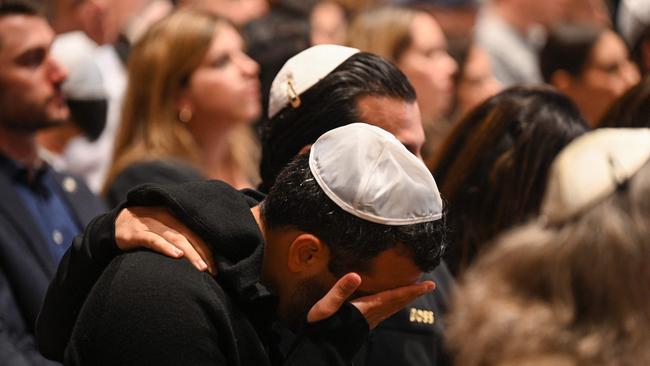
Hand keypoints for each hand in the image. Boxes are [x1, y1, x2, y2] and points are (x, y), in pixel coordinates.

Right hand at [115, 206, 215, 274]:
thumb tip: (206, 254)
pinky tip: (176, 255)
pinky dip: (166, 247)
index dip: (208, 247)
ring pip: (175, 238)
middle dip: (203, 253)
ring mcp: (150, 223)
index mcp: (175, 215)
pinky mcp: (136, 233)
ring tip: (201, 267)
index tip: (218, 265)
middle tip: (214, 270)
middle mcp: (165, 216)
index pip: (196, 231)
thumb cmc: (147, 229)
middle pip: (189, 235)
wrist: (114, 224)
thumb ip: (182, 235)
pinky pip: (154, 240)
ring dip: (190, 253)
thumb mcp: (165, 228)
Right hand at [307, 273, 434, 328]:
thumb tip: (355, 275)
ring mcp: (369, 321)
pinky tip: (391, 303)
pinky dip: (394, 304)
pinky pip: (385, 312)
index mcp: (366, 308)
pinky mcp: (364, 324)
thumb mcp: (327, 306)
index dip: (411, 290)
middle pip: (398, 303)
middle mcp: (372, 315)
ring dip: (405, 299)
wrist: (321, 348)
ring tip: (414, 292)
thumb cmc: (322, 326)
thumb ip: (341, 290)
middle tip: (429, 286)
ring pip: (393, 309)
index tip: (428, 285)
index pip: (394, 297)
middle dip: (413, 294)